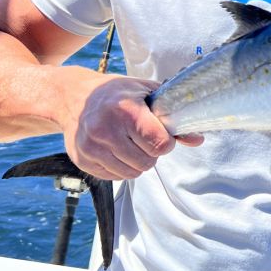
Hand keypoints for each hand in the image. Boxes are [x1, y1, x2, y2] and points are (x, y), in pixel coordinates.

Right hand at [58, 71, 202, 180]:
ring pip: (131, 174)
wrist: (72, 97)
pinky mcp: (82, 160)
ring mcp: (91, 147)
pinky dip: (120, 167)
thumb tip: (197, 139)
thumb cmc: (115, 93)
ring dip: (137, 162)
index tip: (161, 134)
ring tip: (130, 143)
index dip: (165, 142)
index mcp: (125, 110)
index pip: (159, 144)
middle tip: (143, 138)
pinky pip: (114, 177)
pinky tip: (115, 149)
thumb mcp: (146, 93)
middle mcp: (105, 130)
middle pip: (147, 162)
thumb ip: (172, 116)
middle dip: (151, 153)